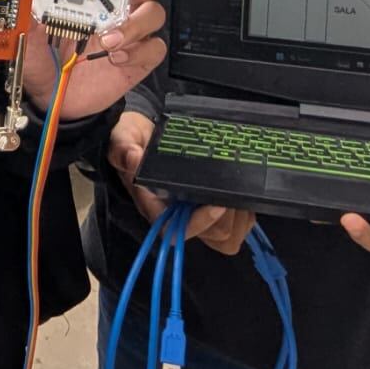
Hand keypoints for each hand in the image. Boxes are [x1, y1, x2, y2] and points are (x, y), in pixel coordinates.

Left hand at [22, 0, 169, 120]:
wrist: (49, 98)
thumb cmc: (39, 58)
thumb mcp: (27, 33)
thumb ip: (29, 13)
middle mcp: (114, 7)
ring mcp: (129, 33)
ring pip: (154, 14)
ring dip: (136, 23)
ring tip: (108, 39)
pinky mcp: (137, 59)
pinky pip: (154, 48)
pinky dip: (139, 51)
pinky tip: (116, 57)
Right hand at [108, 111, 254, 255]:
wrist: (144, 132)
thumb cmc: (132, 139)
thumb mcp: (123, 137)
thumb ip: (124, 147)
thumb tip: (133, 157)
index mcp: (155, 205)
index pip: (177, 229)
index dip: (200, 223)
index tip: (218, 204)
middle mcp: (178, 214)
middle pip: (211, 235)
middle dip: (229, 217)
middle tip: (235, 190)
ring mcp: (197, 213)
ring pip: (228, 234)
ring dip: (240, 216)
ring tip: (240, 190)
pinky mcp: (213, 208)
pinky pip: (237, 225)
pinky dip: (246, 213)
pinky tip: (243, 191)